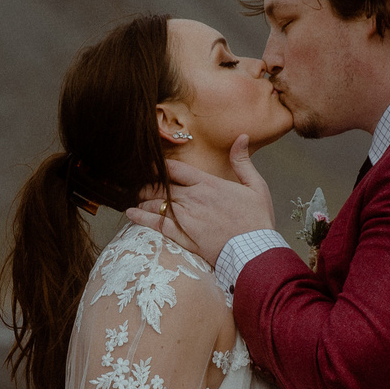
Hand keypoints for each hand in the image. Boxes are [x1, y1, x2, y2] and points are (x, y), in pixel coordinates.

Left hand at [126, 137, 274, 262]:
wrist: (254, 251)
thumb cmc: (257, 220)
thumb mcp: (256, 186)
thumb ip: (243, 161)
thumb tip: (242, 137)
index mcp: (208, 184)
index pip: (175, 169)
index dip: (160, 165)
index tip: (150, 164)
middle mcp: (192, 198)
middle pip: (160, 186)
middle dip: (148, 183)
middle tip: (139, 182)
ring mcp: (185, 218)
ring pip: (156, 203)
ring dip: (144, 198)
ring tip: (136, 196)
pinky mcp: (182, 236)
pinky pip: (156, 224)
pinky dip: (142, 217)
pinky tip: (132, 213)